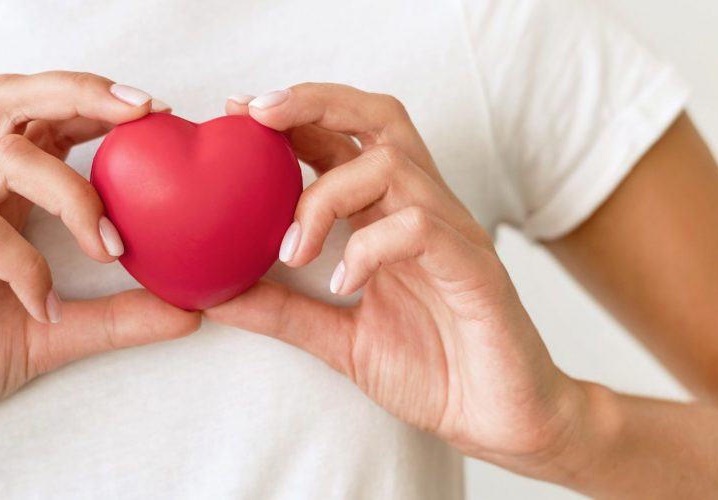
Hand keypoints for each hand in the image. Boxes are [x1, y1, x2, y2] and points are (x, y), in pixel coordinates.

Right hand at [0, 72, 198, 496]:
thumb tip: (193, 309)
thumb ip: (119, 317)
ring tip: (109, 247)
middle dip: (80, 94)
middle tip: (143, 116)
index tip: (158, 114)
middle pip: (8, 100)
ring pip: (1, 159)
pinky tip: (44, 307)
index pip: (39, 116)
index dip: (95, 100)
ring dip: (72, 194)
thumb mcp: (55, 332)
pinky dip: (24, 264)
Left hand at [210, 84, 590, 471]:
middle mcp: (424, 211)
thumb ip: (283, 312)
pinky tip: (344, 286)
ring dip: (325, 197)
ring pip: (392, 166)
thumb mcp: (339, 340)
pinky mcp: (475, 269)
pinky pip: (420, 228)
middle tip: (257, 115)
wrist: (503, 419)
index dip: (294, 115)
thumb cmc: (435, 371)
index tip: (239, 112)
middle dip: (315, 103)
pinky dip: (370, 248)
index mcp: (391, 217)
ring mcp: (453, 235)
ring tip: (293, 251)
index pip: (346, 139)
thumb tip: (214, 294)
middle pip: (379, 119)